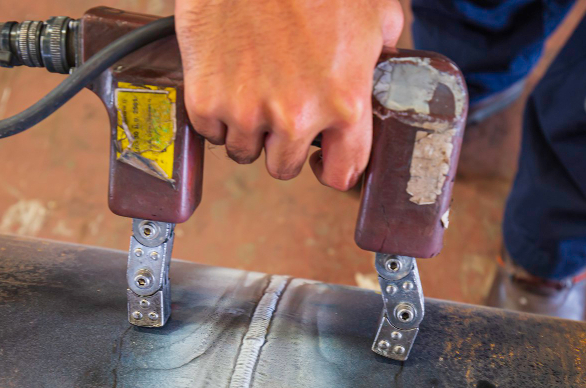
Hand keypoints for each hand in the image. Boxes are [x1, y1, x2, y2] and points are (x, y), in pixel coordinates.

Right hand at [174, 0, 402, 189]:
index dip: (333, 168)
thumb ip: (379, 55)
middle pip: (283, 168)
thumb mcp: (373, 14)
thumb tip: (379, 70)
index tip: (324, 160)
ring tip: (253, 90)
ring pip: (243, 150)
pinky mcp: (206, 98)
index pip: (342, 172)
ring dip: (248, 129)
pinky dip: (216, 113)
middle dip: (284, 145)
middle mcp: (295, 116)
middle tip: (281, 112)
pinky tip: (227, 82)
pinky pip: (210, 130)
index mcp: (344, 102)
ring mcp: (246, 111)